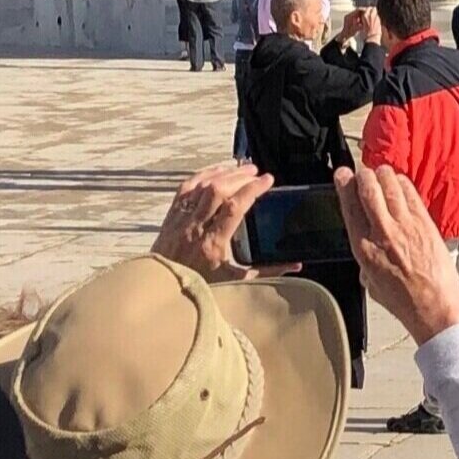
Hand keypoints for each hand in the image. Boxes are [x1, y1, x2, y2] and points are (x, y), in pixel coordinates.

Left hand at [151, 161, 284, 281]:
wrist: (162, 289)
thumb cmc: (200, 285)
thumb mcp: (235, 281)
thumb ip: (267, 272)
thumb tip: (296, 265)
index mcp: (214, 244)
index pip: (235, 207)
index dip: (253, 189)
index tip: (268, 180)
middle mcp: (195, 228)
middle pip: (218, 191)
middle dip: (240, 177)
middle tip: (257, 173)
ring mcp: (181, 220)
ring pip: (202, 185)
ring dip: (224, 173)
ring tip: (242, 169)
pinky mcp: (171, 216)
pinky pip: (186, 187)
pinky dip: (203, 175)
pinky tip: (217, 171)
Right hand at [334, 166, 458, 341]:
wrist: (435, 310)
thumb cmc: (405, 301)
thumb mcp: (371, 283)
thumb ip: (365, 260)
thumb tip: (367, 246)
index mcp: (364, 249)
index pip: (350, 207)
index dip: (344, 185)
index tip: (342, 175)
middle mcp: (384, 234)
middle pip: (369, 190)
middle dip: (363, 175)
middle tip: (362, 171)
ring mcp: (407, 226)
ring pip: (391, 186)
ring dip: (384, 174)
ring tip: (380, 172)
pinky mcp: (427, 225)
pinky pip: (412, 195)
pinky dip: (403, 184)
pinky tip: (400, 182)